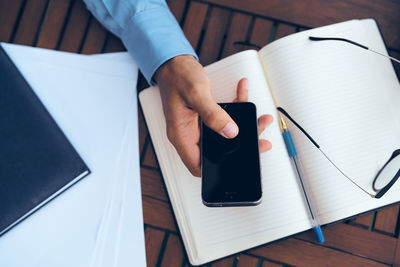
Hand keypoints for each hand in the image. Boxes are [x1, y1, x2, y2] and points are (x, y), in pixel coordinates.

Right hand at [154, 55, 272, 176]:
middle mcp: (188, 134)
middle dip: (239, 146)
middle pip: (216, 151)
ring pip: (223, 135)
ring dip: (243, 127)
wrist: (173, 62)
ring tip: (259, 120)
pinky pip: (223, 119)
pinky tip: (243, 97)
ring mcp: (197, 126)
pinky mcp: (204, 117)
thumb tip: (230, 132)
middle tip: (258, 140)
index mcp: (181, 135)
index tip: (236, 164)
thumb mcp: (196, 94)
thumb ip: (213, 114)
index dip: (215, 169)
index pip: (197, 165)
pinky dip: (236, 109)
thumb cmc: (177, 76)